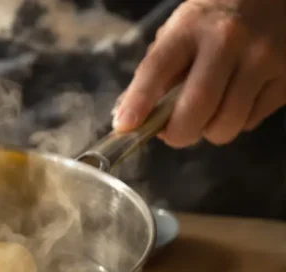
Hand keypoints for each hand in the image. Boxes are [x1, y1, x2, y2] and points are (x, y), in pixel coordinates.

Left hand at [113, 0, 285, 146]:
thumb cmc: (213, 22)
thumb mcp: (179, 34)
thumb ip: (154, 73)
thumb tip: (125, 117)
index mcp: (189, 28)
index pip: (156, 68)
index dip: (139, 102)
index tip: (125, 126)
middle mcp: (227, 41)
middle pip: (196, 107)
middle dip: (178, 134)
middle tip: (174, 134)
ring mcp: (262, 58)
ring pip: (227, 123)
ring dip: (210, 131)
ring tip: (208, 115)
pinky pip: (252, 121)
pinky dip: (237, 122)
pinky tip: (236, 101)